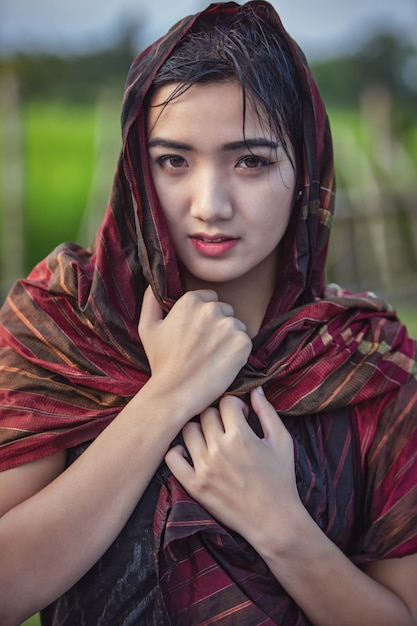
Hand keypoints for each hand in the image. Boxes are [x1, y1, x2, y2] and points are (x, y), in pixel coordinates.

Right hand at [138, 287, 251, 422]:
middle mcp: (211, 309)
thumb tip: (154, 286)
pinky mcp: (242, 343)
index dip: (204, 316)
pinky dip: (238, 352)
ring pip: (237, 325)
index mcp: (191, 301)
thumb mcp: (148, 328)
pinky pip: (245, 341)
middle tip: (204, 347)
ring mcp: (229, 325)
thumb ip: (151, 301)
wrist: (175, 392)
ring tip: (213, 357)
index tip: (197, 333)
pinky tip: (222, 363)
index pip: (210, 298)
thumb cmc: (161, 362)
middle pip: (225, 310)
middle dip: (218, 325)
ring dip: (229, 338)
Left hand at [165, 387, 301, 546]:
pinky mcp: (194, 485)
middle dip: (217, 416)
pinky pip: (172, 458)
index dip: (235, 405)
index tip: (241, 416)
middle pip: (205, 413)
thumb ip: (267, 411)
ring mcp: (203, 467)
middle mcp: (218, 448)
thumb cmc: (281, 479)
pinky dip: (178, 451)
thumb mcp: (281, 441)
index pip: (225, 401)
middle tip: (226, 427)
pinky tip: (192, 453)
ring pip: (187, 430)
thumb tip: (254, 389)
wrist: (274, 520)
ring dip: (199, 430)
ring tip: (210, 439)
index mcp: (240, 435)